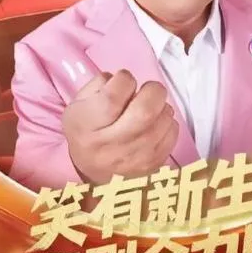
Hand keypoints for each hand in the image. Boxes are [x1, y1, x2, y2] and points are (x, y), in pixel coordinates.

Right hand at [61, 69, 178, 183]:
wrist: (94, 174)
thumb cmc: (87, 131)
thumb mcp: (78, 105)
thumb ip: (98, 85)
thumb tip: (123, 79)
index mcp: (87, 126)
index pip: (114, 95)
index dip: (124, 79)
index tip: (123, 81)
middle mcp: (112, 145)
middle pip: (146, 110)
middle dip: (151, 90)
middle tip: (146, 90)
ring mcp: (136, 158)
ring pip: (164, 119)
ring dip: (161, 105)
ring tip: (149, 108)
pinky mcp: (154, 164)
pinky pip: (173, 132)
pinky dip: (167, 121)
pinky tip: (154, 124)